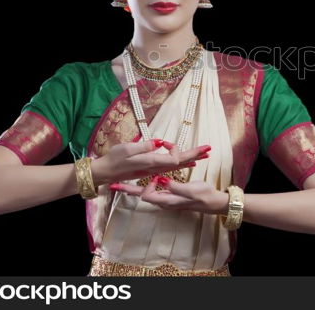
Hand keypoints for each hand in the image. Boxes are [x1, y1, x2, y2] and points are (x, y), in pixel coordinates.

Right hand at [90, 139, 211, 185]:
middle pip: (180, 162)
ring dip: (191, 157)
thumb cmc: (114, 158)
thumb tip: (159, 142)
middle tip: (209, 148)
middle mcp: (156, 168)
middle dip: (195, 154)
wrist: (106, 172)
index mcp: (151, 163)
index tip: (167, 142)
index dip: (176, 151)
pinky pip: (172, 166)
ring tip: (205, 153)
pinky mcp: (152, 169)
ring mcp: (155, 169)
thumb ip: (144, 146)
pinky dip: (182, 161)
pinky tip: (190, 161)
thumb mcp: (127, 149)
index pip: (174, 160)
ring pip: (178, 165)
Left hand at [110, 176, 228, 214]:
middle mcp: (163, 200)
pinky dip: (148, 184)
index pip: (147, 195)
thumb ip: (175, 187)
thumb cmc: (203, 196)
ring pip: (146, 192)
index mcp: (167, 200)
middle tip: (113, 185)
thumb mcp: (191, 191)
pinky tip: (147, 178)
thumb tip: (161, 180)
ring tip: (122, 183)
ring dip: (135, 187)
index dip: (147, 185)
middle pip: (141, 195)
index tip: (155, 176)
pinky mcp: (170, 194)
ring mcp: (166, 198)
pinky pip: (155, 189)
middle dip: (128, 189)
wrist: (213, 202)